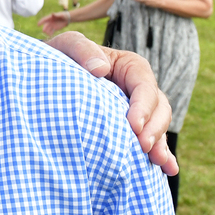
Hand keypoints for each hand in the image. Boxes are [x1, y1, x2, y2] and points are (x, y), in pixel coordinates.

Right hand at [39, 11, 70, 36]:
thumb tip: (52, 14)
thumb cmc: (64, 15)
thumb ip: (56, 15)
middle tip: (44, 31)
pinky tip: (50, 36)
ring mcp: (52, 25)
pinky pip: (51, 31)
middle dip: (44, 28)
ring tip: (48, 34)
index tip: (38, 24)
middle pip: (46, 25)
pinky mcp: (55, 28)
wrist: (68, 19)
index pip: (44, 20)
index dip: (41, 22)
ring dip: (47, 32)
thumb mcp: (61, 14)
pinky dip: (50, 34)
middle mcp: (50, 22)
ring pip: (48, 29)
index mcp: (50, 17)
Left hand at [45, 32, 178, 175]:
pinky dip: (162, 154)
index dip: (143, 107)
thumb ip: (82, 50)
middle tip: (142, 147)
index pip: (145, 87)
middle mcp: (139, 89)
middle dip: (154, 129)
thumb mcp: (68, 45)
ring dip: (159, 144)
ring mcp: (137, 110)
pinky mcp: (131, 128)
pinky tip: (168, 169)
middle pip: (158, 109)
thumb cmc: (60, 57)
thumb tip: (101, 69)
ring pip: (158, 127)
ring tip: (158, 162)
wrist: (47, 78)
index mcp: (130, 67)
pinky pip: (150, 141)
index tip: (133, 125)